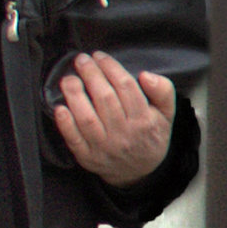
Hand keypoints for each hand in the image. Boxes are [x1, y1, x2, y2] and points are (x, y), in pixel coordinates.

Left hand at [50, 55, 177, 187]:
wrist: (139, 171)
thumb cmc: (150, 135)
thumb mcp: (167, 114)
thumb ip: (163, 91)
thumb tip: (145, 75)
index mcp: (143, 120)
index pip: (125, 87)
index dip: (110, 68)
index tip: (99, 56)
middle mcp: (123, 133)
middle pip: (104, 98)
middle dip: (91, 75)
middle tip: (81, 60)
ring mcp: (104, 147)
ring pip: (87, 118)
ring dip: (75, 95)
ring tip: (68, 79)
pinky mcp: (87, 157)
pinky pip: (74, 139)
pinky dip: (65, 123)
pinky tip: (60, 107)